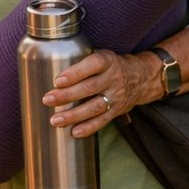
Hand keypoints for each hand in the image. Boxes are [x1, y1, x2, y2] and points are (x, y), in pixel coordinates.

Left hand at [43, 48, 161, 136]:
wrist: (141, 78)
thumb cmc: (110, 65)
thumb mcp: (100, 56)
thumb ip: (82, 63)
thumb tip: (49, 69)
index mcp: (108, 61)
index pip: (93, 64)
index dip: (76, 73)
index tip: (58, 81)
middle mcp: (114, 78)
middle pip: (91, 88)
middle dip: (67, 95)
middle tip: (47, 100)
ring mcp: (117, 96)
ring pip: (96, 107)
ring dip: (74, 115)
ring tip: (56, 121)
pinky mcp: (118, 110)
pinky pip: (103, 120)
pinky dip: (88, 127)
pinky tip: (74, 132)